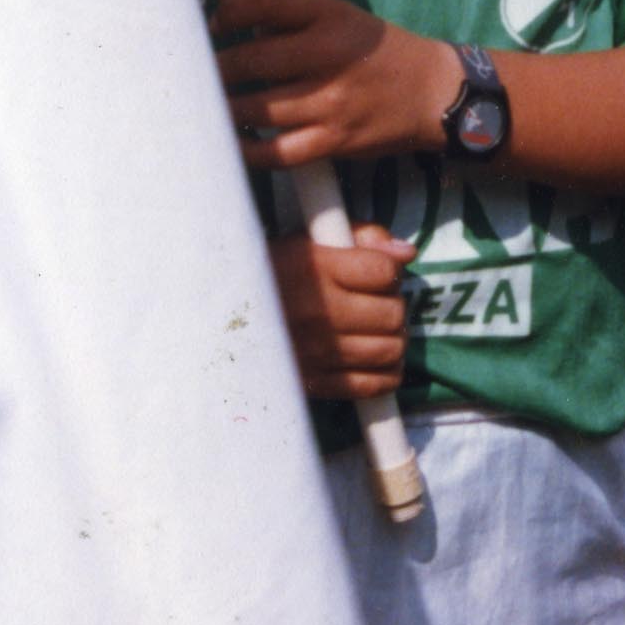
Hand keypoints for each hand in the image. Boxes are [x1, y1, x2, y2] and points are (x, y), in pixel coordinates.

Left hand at [215, 0, 451, 166]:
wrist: (433, 93)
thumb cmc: (378, 51)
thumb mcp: (339, 16)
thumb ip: (283, 9)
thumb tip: (224, 0)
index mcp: (332, 16)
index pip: (268, 3)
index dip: (229, 13)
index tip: (213, 26)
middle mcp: (331, 56)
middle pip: (252, 60)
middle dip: (215, 68)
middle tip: (196, 74)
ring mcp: (332, 103)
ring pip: (257, 108)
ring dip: (223, 108)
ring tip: (205, 106)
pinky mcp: (334, 141)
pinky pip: (277, 152)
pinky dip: (246, 149)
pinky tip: (231, 142)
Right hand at [271, 223, 414, 398]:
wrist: (217, 321)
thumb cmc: (271, 274)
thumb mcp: (309, 241)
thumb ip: (362, 238)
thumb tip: (408, 254)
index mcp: (316, 270)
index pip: (383, 273)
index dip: (390, 272)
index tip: (378, 274)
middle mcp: (320, 313)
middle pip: (392, 314)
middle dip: (393, 305)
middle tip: (379, 303)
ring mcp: (318, 353)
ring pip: (389, 350)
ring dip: (394, 339)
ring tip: (379, 330)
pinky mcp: (315, 384)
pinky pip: (372, 386)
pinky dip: (387, 374)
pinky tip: (379, 360)